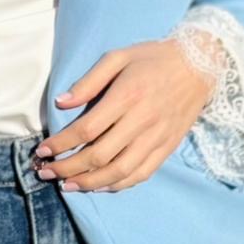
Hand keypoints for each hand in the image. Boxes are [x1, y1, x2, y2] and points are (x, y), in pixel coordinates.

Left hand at [32, 39, 215, 191]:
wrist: (200, 66)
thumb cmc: (153, 58)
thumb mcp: (118, 57)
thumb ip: (89, 81)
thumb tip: (61, 103)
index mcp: (127, 96)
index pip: (86, 129)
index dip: (61, 144)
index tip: (42, 151)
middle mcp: (141, 121)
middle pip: (99, 155)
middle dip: (67, 168)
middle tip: (46, 172)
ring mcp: (156, 137)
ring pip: (119, 171)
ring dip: (89, 183)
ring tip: (67, 186)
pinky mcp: (167, 147)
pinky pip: (141, 174)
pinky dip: (118, 185)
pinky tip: (99, 186)